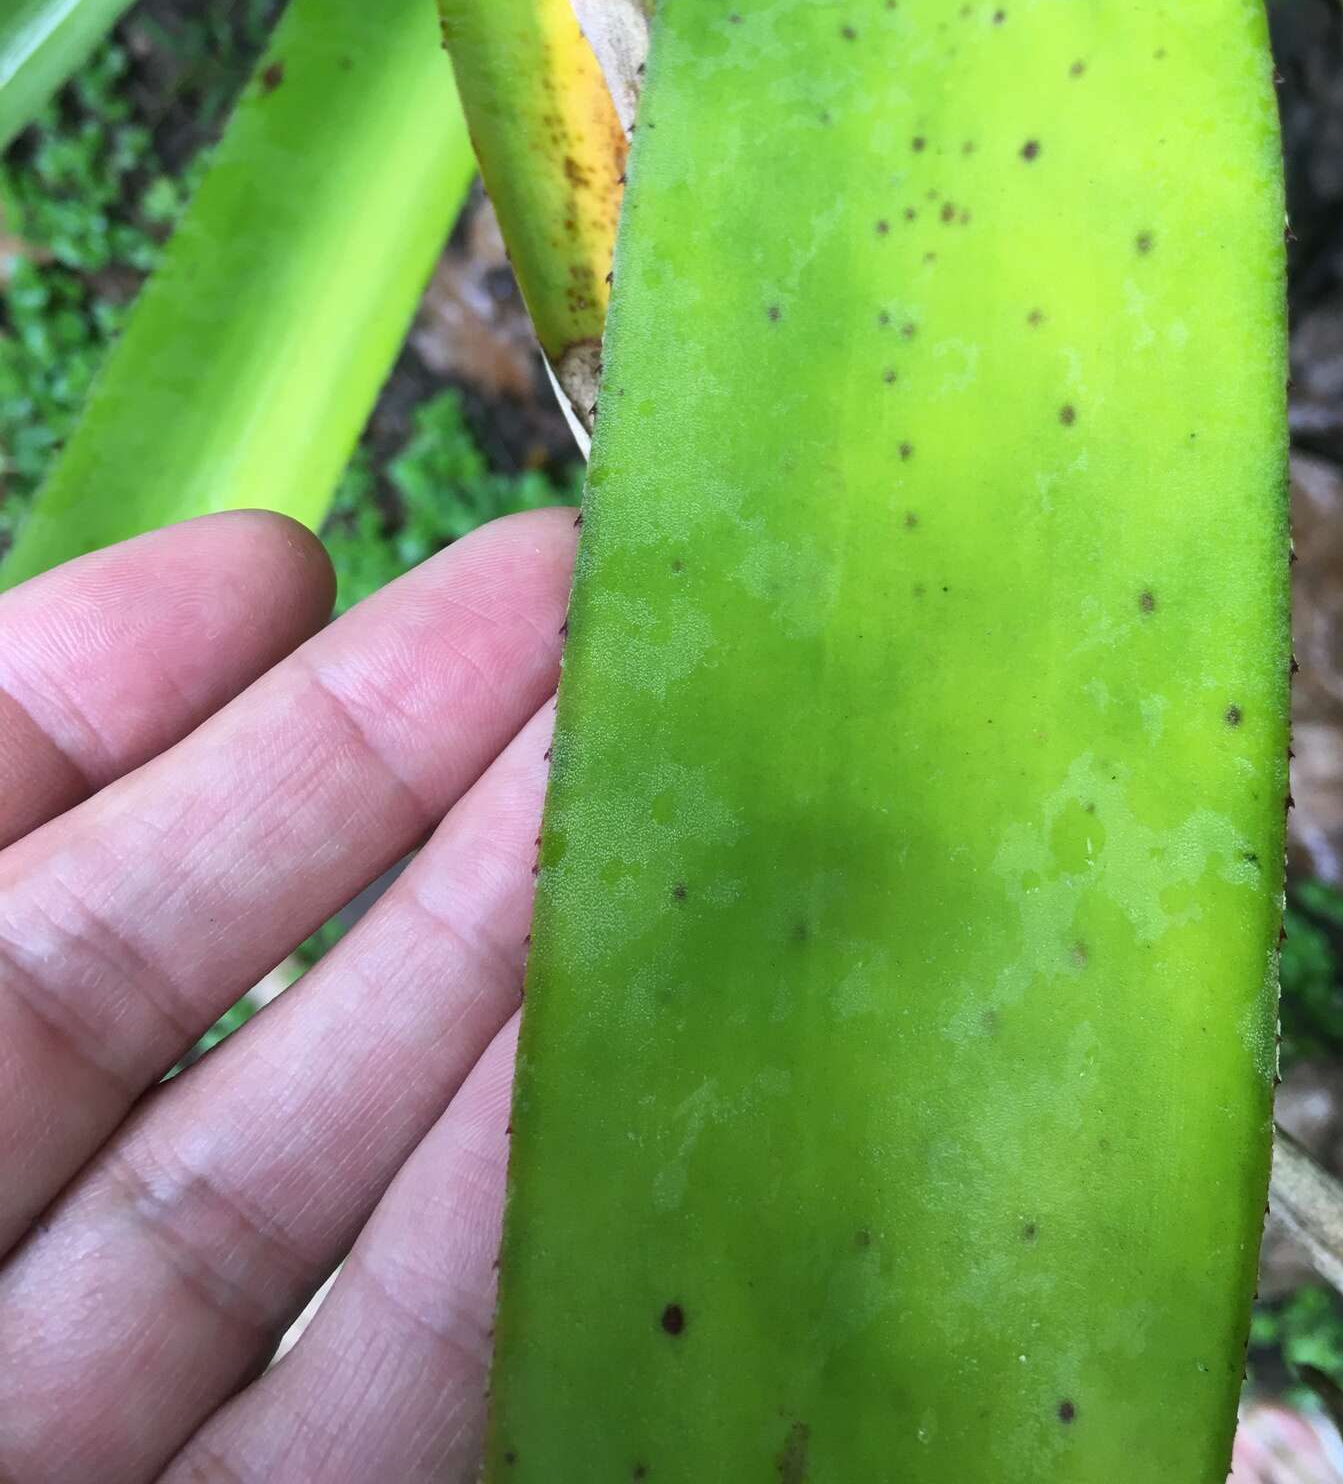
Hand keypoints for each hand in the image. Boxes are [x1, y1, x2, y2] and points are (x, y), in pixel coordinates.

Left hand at [0, 509, 575, 1483]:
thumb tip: (115, 657)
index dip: (101, 699)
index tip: (282, 562)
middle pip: (154, 981)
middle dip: (359, 771)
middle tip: (557, 598)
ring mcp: (83, 1433)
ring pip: (292, 1167)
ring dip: (479, 955)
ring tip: (643, 764)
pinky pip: (375, 1398)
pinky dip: (498, 1224)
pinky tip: (620, 1044)